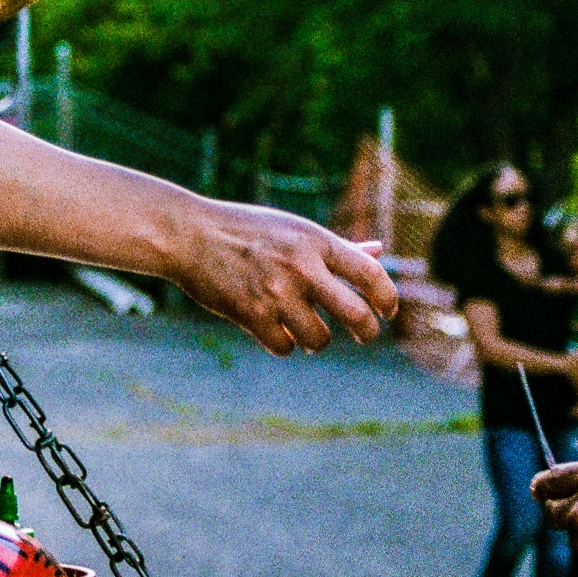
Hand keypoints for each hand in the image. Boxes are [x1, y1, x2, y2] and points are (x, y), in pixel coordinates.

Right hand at [163, 202, 397, 355]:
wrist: (189, 234)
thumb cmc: (247, 230)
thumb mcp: (295, 230)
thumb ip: (337, 246)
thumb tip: (378, 251)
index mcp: (316, 241)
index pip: (370, 274)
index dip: (388, 298)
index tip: (388, 312)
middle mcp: (301, 266)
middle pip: (355, 313)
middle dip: (367, 332)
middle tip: (365, 336)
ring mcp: (276, 292)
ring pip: (318, 339)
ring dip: (316, 341)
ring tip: (307, 332)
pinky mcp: (251, 314)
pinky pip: (284, 347)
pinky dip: (283, 344)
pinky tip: (275, 331)